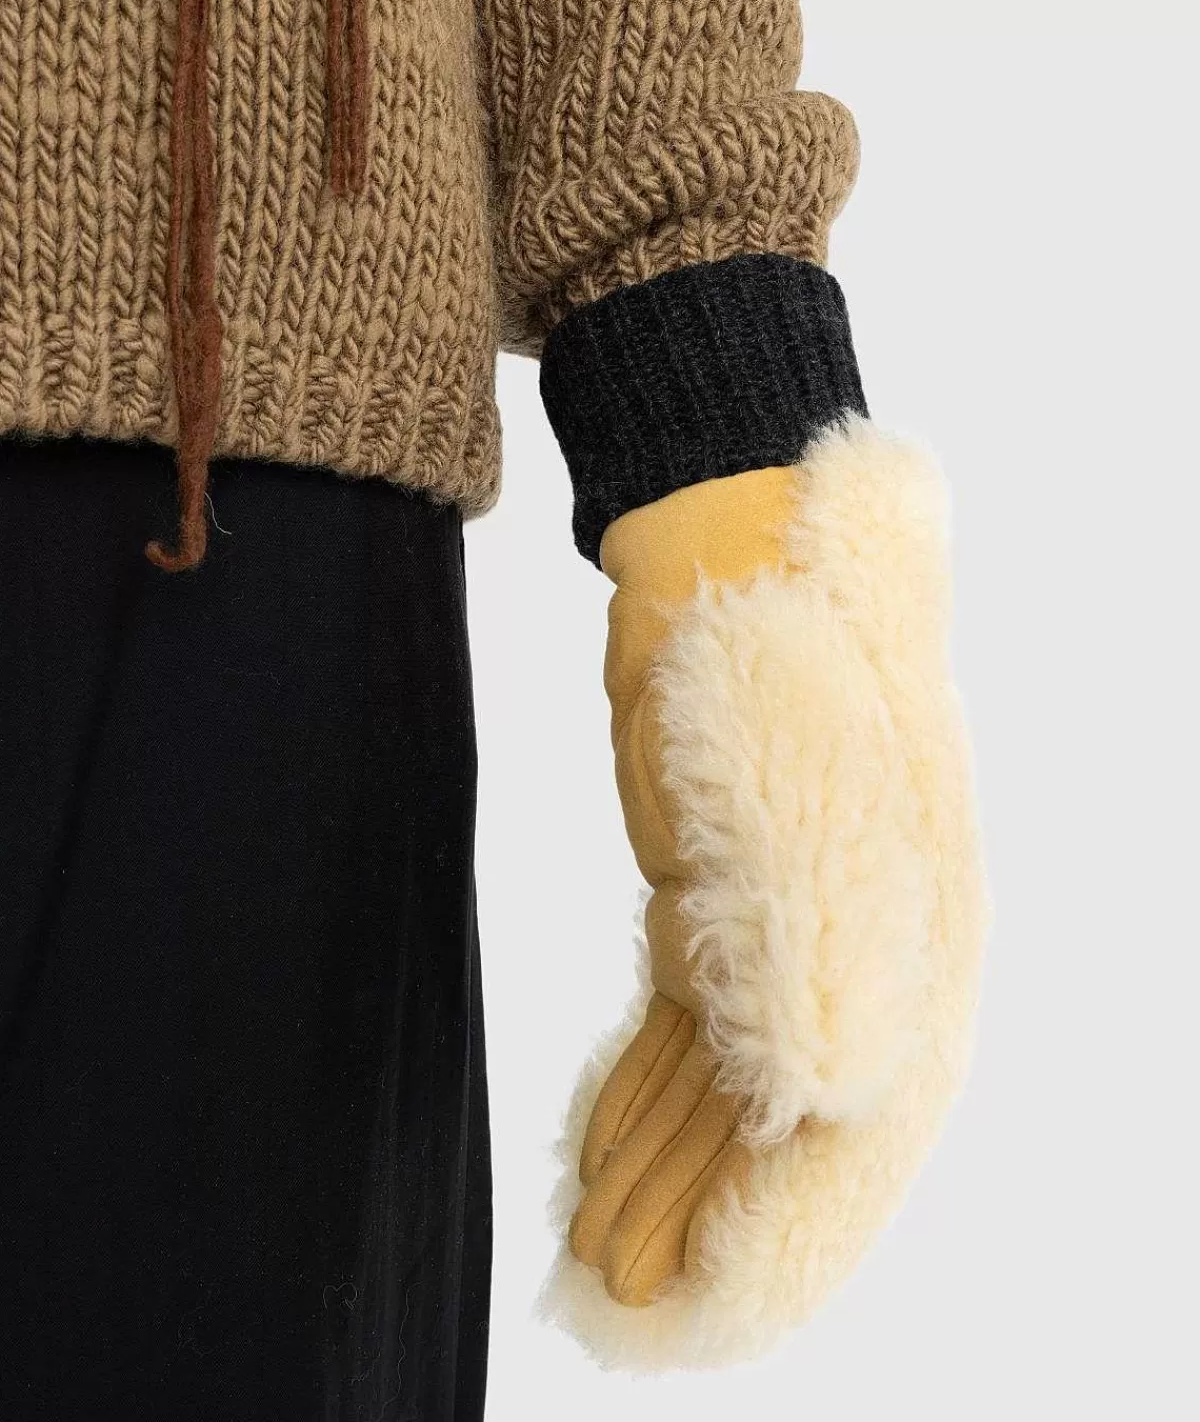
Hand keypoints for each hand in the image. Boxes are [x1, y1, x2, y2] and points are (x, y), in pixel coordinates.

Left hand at [556, 423, 987, 1361]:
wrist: (746, 536)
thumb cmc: (783, 641)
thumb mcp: (803, 775)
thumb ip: (823, 935)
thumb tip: (821, 1104)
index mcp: (908, 940)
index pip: (847, 1138)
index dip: (766, 1244)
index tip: (676, 1322)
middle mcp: (864, 951)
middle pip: (788, 1136)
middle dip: (705, 1233)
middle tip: (606, 1307)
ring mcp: (797, 927)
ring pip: (732, 1094)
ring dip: (667, 1178)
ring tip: (591, 1251)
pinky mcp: (728, 898)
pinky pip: (693, 1035)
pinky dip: (649, 1101)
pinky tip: (607, 1142)